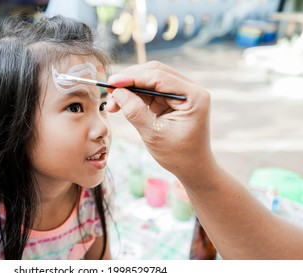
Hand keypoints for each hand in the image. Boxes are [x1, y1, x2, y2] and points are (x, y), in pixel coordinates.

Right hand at [106, 61, 213, 176]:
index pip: (159, 77)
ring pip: (150, 80)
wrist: (192, 168)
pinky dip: (135, 96)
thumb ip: (135, 111)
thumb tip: (117, 92)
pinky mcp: (173, 99)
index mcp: (193, 96)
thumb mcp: (154, 134)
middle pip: (155, 73)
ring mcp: (182, 93)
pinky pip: (151, 90)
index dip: (133, 77)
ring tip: (113, 104)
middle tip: (109, 92)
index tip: (112, 83)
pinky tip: (122, 104)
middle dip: (130, 81)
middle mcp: (190, 90)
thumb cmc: (177, 154)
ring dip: (130, 89)